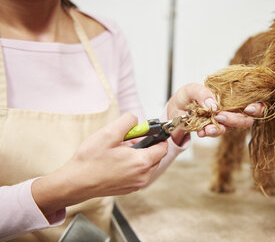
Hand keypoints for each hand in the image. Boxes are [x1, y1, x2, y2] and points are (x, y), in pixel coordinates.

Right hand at [31, 113, 167, 216]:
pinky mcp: (130, 189)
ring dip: (139, 155)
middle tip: (127, 140)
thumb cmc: (90, 160)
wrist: (75, 183)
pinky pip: (139, 173)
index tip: (147, 131)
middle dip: (146, 145)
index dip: (157, 136)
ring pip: (148, 164)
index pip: (163, 147)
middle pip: (156, 156)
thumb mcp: (109, 133)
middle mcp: (143, 176)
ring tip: (120, 151)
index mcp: (142, 162)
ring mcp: (137, 184)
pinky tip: (117, 161)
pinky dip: (133, 165)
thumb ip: (127, 121)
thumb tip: (136, 120)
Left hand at [167, 83, 263, 139]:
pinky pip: (215, 133)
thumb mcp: (191, 89)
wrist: (173, 110)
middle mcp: (230, 109)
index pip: (253, 101)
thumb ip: (202, 93)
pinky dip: (208, 133)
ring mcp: (221, 121)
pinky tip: (201, 131)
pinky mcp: (211, 130)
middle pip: (245, 119)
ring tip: (208, 127)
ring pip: (230, 128)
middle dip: (236, 120)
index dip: (257, 107)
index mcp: (231, 95)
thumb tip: (214, 105)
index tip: (249, 109)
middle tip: (221, 116)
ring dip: (220, 128)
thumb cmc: (186, 96)